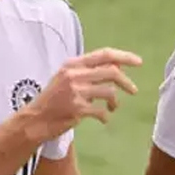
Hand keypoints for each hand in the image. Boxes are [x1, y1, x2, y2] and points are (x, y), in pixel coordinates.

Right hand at [24, 47, 141, 141]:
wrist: (36, 119)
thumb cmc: (54, 99)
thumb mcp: (67, 77)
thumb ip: (88, 71)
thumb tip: (117, 66)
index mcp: (73, 64)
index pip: (104, 54)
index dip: (124, 57)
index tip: (138, 62)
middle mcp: (74, 74)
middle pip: (112, 72)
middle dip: (126, 82)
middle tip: (133, 90)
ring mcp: (76, 91)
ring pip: (110, 92)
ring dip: (115, 102)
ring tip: (112, 107)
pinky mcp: (77, 109)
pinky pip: (102, 111)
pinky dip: (106, 116)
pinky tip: (103, 118)